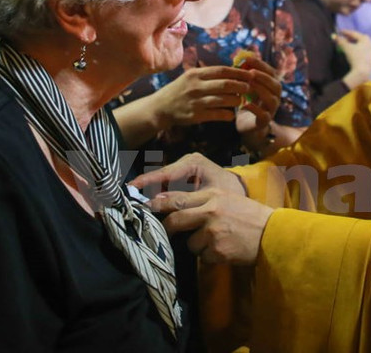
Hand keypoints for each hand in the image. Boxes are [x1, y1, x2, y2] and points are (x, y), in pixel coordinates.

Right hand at [129, 152, 245, 198]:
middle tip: (129, 200)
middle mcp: (184, 163)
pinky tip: (147, 207)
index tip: (131, 186)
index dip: (147, 180)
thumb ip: (184, 199)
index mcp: (193, 162)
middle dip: (145, 189)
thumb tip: (158, 201)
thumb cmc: (229, 192)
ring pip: (160, 183)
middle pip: (159, 177)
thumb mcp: (209, 196)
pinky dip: (157, 197)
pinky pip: (165, 188)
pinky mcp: (181, 179)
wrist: (241, 193)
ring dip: (149, 194)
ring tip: (133, 204)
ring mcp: (182, 170)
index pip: (165, 172)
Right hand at [148, 65, 251, 128]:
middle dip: (240, 86)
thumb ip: (209, 74)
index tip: (249, 74)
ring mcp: (196, 101)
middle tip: (250, 87)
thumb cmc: (181, 90)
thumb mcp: (191, 77)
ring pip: (223, 100)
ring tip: (241, 101)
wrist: (161, 107)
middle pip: (225, 84)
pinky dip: (227, 114)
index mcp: (196, 74)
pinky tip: (231, 114)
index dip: (238, 72)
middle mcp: (196, 86)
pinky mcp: (195, 115)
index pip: (222, 70)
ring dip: (236, 101)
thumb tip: (233, 70)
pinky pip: (217, 114)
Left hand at [150, 187, 273, 264]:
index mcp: (214, 195)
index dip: (158, 203)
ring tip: (217, 242)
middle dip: (166, 228)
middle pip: (175, 219)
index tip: (146, 207)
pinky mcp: (217, 250)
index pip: (178, 198)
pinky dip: (210, 257)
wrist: (273, 235)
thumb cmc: (250, 217)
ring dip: (198, 246)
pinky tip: (225, 250)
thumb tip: (174, 209)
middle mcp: (211, 211)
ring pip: (189, 242)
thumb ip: (204, 202)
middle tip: (163, 233)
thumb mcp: (228, 200)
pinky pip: (202, 257)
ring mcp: (213, 232)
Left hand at [233, 55, 280, 134]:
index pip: (272, 73)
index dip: (261, 65)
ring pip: (272, 99)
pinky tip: (244, 104)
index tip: (248, 59)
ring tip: (248, 85)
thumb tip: (238, 58)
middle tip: (251, 72)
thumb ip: (245, 75)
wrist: (247, 126)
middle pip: (276, 85)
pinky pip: (263, 115)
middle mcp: (275, 98)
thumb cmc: (247, 103)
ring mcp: (271, 111)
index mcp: (271, 87)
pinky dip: (254, 109)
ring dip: (260, 90)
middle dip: (263, 77)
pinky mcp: (264, 122)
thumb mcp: (246, 87)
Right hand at [337, 29, 370, 85]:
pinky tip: (353, 53)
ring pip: (362, 45)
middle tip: (344, 38)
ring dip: (355, 44)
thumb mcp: (346, 48)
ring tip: (348, 46)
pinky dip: (358, 50)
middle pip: (359, 38)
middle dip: (351, 38)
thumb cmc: (355, 57)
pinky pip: (364, 51)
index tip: (340, 31)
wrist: (363, 72)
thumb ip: (340, 41)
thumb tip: (334, 36)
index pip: (354, 33)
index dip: (346, 32)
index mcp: (366, 39)